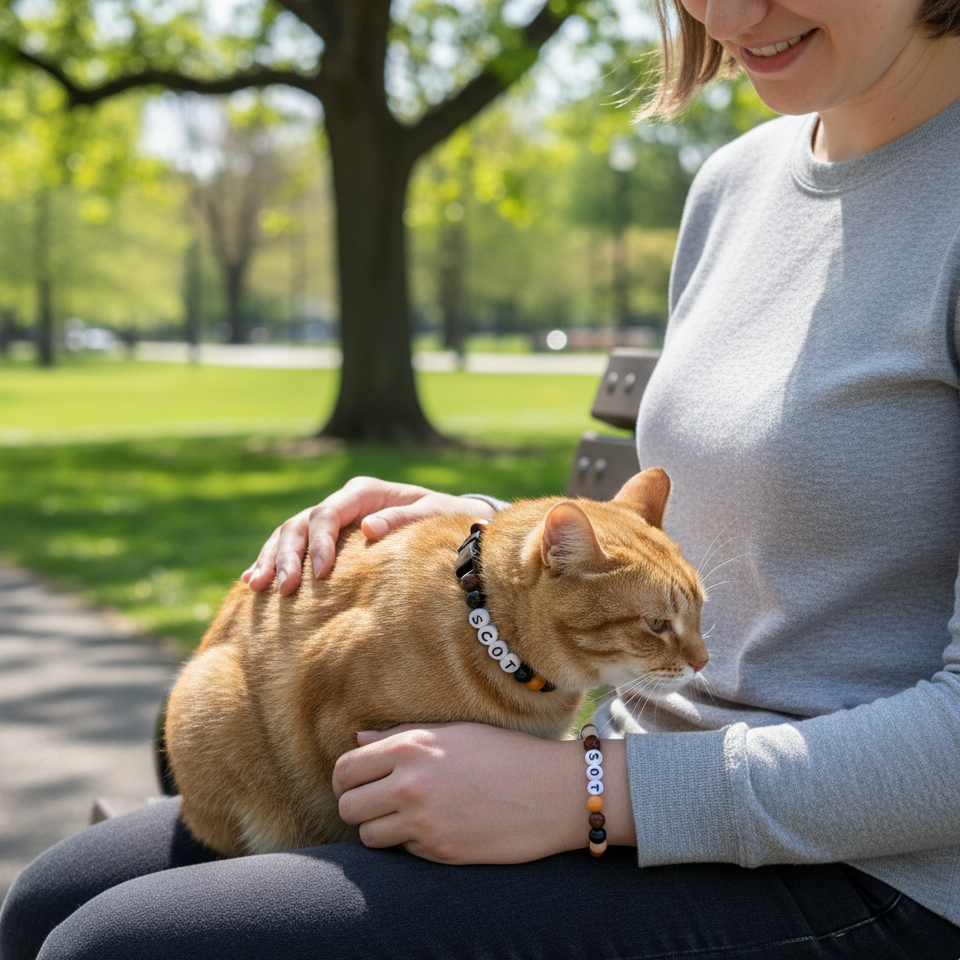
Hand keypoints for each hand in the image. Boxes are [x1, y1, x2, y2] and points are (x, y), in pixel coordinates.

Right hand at [241, 476, 496, 594]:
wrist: (454, 530)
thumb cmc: (446, 522)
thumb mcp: (435, 517)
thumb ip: (404, 519)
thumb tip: (369, 528)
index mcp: (366, 493)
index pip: (329, 513)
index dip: (320, 541)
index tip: (321, 572)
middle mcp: (344, 504)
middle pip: (301, 524)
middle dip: (287, 555)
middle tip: (282, 588)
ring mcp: (332, 524)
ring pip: (289, 535)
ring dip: (271, 560)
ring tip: (257, 587)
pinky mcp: (327, 543)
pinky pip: (292, 550)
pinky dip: (271, 563)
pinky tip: (252, 584)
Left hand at [332, 723, 634, 863]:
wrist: (555, 792)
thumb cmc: (507, 753)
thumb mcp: (455, 732)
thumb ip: (402, 736)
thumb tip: (359, 740)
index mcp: (411, 747)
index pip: (346, 769)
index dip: (346, 779)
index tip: (356, 782)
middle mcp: (410, 784)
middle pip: (348, 806)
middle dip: (356, 805)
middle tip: (376, 803)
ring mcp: (424, 821)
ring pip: (368, 836)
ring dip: (380, 828)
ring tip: (404, 817)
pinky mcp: (440, 852)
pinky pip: (404, 851)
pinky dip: (411, 842)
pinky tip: (437, 827)